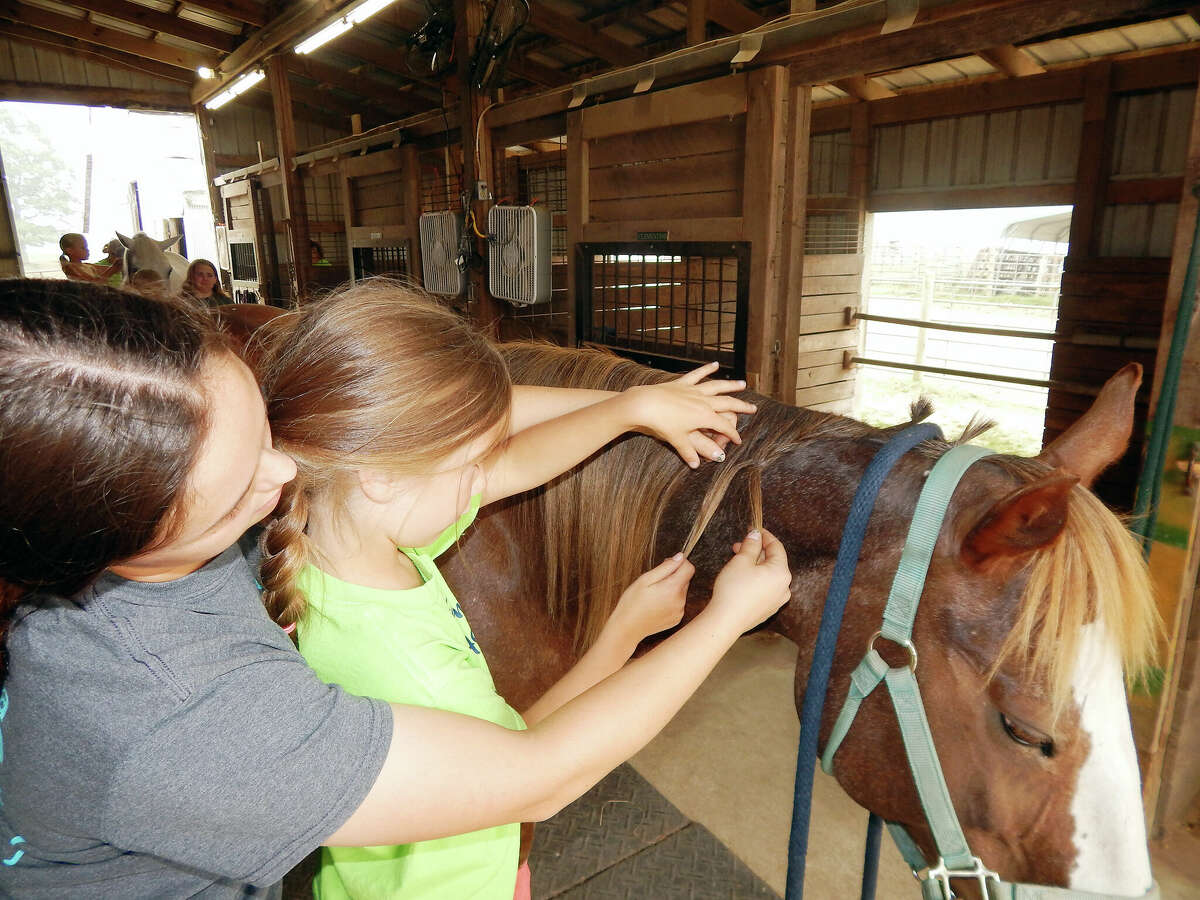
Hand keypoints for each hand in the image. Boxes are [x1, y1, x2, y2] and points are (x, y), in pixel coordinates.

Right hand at [604, 554, 694, 648]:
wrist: (627, 628)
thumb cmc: (632, 602)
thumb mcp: (645, 579)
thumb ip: (665, 567)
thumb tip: (680, 557)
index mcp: (673, 588)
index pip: (689, 568)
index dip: (679, 563)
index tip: (666, 564)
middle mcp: (680, 601)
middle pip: (685, 579)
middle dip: (673, 576)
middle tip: (655, 582)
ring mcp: (679, 611)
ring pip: (682, 591)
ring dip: (672, 589)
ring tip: (654, 595)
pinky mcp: (677, 619)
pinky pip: (678, 603)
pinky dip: (670, 601)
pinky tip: (656, 605)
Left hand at [620, 362, 756, 467]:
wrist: (645, 405)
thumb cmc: (661, 424)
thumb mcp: (677, 441)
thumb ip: (690, 452)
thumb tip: (697, 465)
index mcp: (705, 416)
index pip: (725, 426)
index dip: (733, 435)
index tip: (738, 440)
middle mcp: (703, 401)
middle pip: (728, 403)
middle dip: (741, 407)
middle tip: (753, 408)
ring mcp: (693, 390)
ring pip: (717, 386)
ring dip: (730, 385)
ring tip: (742, 384)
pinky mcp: (682, 383)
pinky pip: (697, 375)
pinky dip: (706, 369)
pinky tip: (715, 364)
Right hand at [707, 528, 791, 633]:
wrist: (726, 621)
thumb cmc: (734, 589)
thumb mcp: (741, 560)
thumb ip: (751, 545)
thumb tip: (756, 535)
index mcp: (781, 572)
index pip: (776, 547)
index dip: (764, 536)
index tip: (754, 529)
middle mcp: (784, 587)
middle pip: (773, 562)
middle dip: (756, 552)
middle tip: (739, 546)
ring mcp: (777, 600)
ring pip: (768, 575)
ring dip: (755, 565)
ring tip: (737, 562)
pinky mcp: (768, 609)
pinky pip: (765, 588)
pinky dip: (756, 579)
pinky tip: (741, 578)